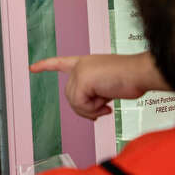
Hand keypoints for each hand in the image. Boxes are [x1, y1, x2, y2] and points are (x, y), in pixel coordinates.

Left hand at [30, 52, 168, 119]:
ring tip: (106, 107)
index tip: (32, 67)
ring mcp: (81, 72)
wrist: (142, 73)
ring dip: (90, 110)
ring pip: (74, 102)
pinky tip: (107, 107)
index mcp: (87, 62)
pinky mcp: (83, 80)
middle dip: (85, 107)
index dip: (47, 65)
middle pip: (71, 94)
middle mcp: (81, 65)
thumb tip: (88, 111)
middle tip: (103, 110)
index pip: (61, 62)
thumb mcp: (108, 86)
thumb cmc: (133, 78)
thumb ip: (93, 93)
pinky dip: (93, 110)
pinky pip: (80, 104)